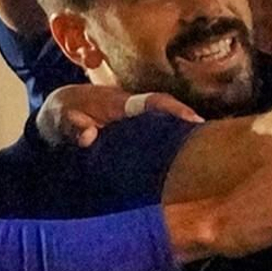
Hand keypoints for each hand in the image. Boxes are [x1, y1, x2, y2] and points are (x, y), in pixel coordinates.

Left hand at [37, 85, 201, 147]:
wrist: (56, 114)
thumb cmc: (59, 115)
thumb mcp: (58, 118)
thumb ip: (71, 126)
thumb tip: (88, 136)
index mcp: (119, 103)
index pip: (151, 103)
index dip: (173, 110)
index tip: (194, 121)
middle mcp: (133, 112)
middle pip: (168, 115)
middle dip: (189, 126)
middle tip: (215, 143)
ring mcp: (134, 124)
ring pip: (164, 128)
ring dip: (183, 139)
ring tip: (207, 159)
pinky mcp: (133, 136)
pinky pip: (155, 138)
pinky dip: (169, 148)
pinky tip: (181, 167)